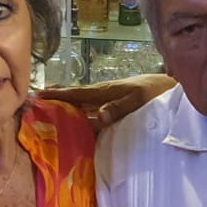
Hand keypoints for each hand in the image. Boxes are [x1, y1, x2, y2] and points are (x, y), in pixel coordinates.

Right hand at [37, 73, 175, 130]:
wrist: (171, 89)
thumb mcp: (138, 100)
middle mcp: (103, 95)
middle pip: (75, 97)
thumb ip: (120, 107)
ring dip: (66, 105)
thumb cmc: (155, 93)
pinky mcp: (114, 106)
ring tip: (48, 108)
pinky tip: (75, 118)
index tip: (39, 95)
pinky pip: (92, 109)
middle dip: (56, 98)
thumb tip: (99, 115)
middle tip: (35, 100)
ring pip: (82, 103)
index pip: (77, 94)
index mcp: (105, 91)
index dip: (58, 95)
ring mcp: (108, 100)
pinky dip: (80, 112)